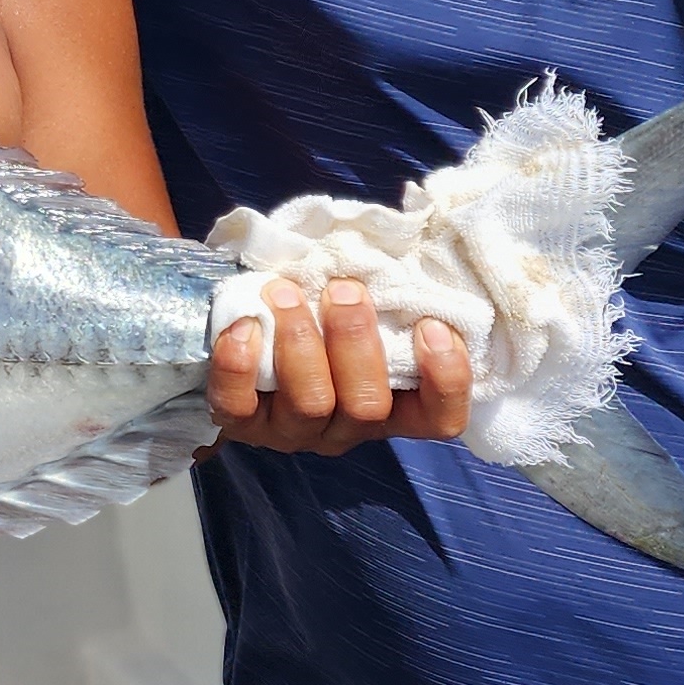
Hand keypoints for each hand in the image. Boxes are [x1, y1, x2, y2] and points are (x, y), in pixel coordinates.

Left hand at [207, 277, 471, 453]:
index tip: (430, 325)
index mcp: (390, 406)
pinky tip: (243, 326)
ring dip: (302, 341)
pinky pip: (237, 407)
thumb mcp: (356, 309)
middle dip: (357, 342)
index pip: (439, 418)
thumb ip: (381, 296)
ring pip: (311, 403)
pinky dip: (240, 365)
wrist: (237, 339)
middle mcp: (346, 428)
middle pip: (368, 406)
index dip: (446, 379)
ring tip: (285, 293)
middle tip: (344, 289)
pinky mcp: (241, 425)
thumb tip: (394, 252)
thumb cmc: (316, 315)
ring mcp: (292, 432)